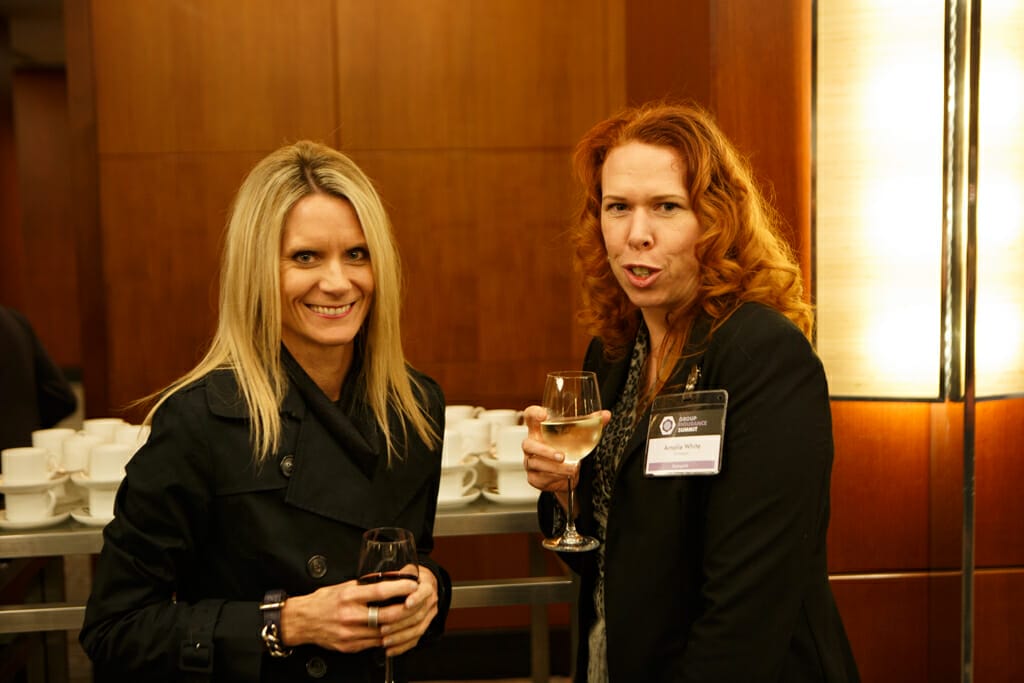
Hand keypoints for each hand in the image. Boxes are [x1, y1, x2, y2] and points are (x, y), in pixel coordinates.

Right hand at [279, 565, 435, 654]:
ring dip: (400, 627)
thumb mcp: (343, 586)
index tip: (413, 585)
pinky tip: (394, 631)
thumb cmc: (322, 601)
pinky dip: (387, 637)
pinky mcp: (349, 646)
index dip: (400, 589)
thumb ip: (364, 586)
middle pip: (386, 616)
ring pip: (384, 633)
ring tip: (411, 618)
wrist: (301, 621)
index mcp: (348, 596)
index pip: (379, 591)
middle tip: (418, 605)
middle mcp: (349, 615)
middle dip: (406, 611)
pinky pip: (375, 643)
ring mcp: (350, 633)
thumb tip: (387, 580)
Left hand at [380, 565, 438, 655]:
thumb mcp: (404, 570)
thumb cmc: (410, 577)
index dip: (416, 598)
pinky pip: (415, 639)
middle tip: (383, 627)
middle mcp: (430, 600)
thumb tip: (374, 582)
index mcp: (426, 584)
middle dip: (399, 622)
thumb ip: (394, 577)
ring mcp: (429, 614)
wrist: (425, 583)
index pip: (424, 591)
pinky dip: (402, 646)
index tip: (406, 603)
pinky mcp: (425, 626)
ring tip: (384, 640)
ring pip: (417, 629)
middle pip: (418, 614)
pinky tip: (390, 650)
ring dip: (400, 636)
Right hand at [521, 405, 610, 508]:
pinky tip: (565, 477)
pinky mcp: (533, 477)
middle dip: (545, 451)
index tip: (543, 415)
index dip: (533, 413)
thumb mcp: (578, 436)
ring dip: (555, 468)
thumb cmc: (568, 449)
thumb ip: (590, 423)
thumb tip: (606, 415)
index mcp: (539, 430)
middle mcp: (531, 444)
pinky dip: (554, 477)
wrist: (567, 476)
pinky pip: (540, 477)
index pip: (530, 416)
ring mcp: (530, 461)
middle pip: (527, 444)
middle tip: (562, 456)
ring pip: (535, 463)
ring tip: (572, 469)